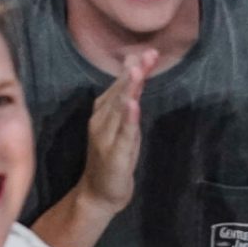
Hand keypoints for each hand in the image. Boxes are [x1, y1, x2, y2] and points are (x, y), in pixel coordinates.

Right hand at [80, 50, 157, 213]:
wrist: (98, 194)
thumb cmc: (112, 157)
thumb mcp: (121, 125)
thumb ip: (127, 97)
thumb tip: (135, 67)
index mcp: (103, 111)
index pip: (120, 85)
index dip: (134, 69)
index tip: (149, 52)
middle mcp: (101, 120)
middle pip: (120, 92)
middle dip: (135, 73)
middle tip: (149, 55)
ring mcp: (106, 137)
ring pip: (119, 108)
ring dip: (129, 88)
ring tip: (138, 71)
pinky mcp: (114, 154)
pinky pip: (122, 133)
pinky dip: (127, 117)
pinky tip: (132, 104)